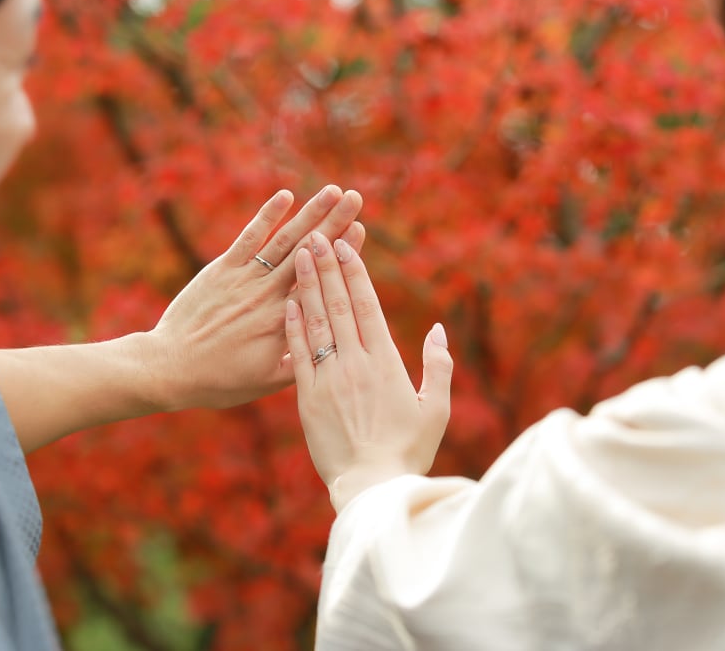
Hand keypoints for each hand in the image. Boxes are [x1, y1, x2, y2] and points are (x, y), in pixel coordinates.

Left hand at [146, 186, 364, 411]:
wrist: (170, 368)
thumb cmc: (220, 380)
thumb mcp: (267, 382)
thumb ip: (301, 360)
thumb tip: (331, 344)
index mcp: (285, 323)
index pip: (324, 283)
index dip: (345, 255)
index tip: (361, 230)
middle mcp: (268, 296)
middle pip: (310, 254)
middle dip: (335, 223)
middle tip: (357, 197)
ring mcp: (245, 279)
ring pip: (285, 241)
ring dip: (309, 213)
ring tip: (332, 191)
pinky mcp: (221, 270)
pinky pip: (248, 238)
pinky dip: (266, 216)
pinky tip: (285, 195)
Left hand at [285, 231, 452, 511]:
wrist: (372, 488)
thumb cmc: (409, 452)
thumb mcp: (434, 409)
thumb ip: (437, 367)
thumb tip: (436, 330)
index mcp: (386, 364)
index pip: (368, 307)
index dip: (355, 273)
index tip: (346, 246)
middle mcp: (356, 364)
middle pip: (339, 305)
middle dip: (327, 267)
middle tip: (317, 235)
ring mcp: (329, 379)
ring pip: (316, 322)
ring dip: (307, 285)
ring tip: (299, 254)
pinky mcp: (307, 398)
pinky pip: (297, 354)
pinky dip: (293, 326)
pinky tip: (286, 301)